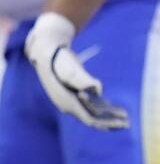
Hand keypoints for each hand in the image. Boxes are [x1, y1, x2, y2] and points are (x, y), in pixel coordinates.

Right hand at [25, 12, 127, 129]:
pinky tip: (110, 105)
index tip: (123, 122)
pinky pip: (87, 104)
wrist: (45, 51)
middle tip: (128, 123)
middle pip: (92, 118)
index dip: (108, 123)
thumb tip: (98, 89)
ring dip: (107, 114)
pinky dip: (100, 106)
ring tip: (124, 114)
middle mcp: (67, 105)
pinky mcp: (70, 94)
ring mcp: (68, 100)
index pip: (90, 119)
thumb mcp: (72, 69)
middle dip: (110, 121)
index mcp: (67, 102)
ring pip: (90, 112)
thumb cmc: (59, 60)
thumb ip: (84, 80)